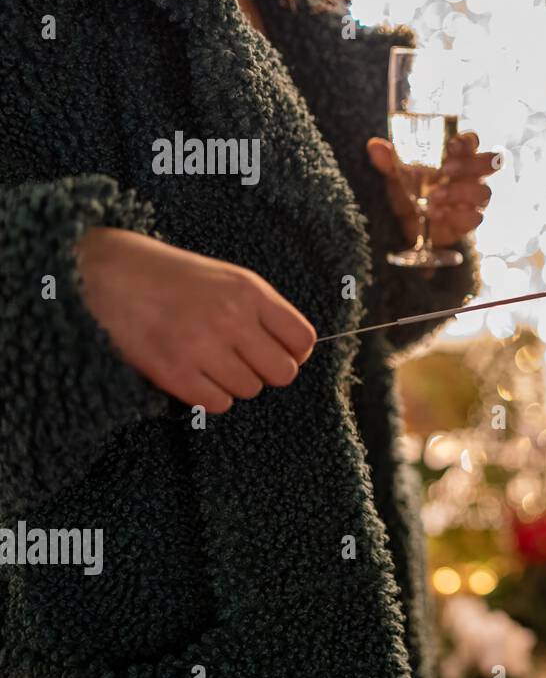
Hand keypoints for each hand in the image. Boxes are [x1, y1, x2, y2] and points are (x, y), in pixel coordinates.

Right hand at [77, 227, 315, 413]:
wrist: (111, 273)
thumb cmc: (176, 279)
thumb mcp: (230, 279)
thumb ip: (265, 312)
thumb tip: (297, 353)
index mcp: (250, 292)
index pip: (303, 340)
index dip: (294, 352)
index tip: (277, 351)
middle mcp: (230, 319)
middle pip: (283, 373)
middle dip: (268, 371)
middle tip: (244, 360)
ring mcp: (201, 346)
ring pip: (250, 390)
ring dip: (235, 382)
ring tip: (211, 361)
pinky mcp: (173, 372)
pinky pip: (217, 404)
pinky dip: (210, 396)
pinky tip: (195, 375)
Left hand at [366, 132, 495, 247]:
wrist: (410, 224)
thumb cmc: (410, 189)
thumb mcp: (396, 174)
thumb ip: (389, 160)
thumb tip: (375, 146)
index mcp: (458, 156)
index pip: (473, 141)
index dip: (467, 141)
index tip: (451, 144)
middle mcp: (471, 175)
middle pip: (491, 163)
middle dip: (472, 164)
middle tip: (446, 169)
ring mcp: (473, 198)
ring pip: (484, 191)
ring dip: (460, 192)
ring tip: (434, 197)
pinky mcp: (469, 220)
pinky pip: (475, 217)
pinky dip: (456, 216)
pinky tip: (436, 214)